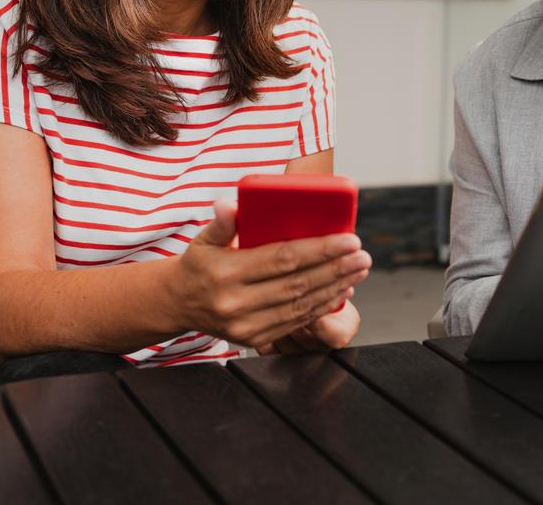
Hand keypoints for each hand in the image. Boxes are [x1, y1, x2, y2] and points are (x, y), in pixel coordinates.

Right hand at [173, 201, 370, 348]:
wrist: (179, 303)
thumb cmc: (200, 263)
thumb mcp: (204, 238)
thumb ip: (222, 222)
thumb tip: (231, 204)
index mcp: (226, 272)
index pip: (283, 258)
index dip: (320, 249)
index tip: (350, 239)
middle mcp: (236, 303)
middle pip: (298, 284)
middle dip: (336, 268)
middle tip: (363, 255)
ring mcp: (246, 326)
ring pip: (302, 306)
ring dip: (336, 287)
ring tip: (359, 271)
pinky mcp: (254, 339)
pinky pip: (296, 322)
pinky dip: (322, 306)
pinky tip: (341, 291)